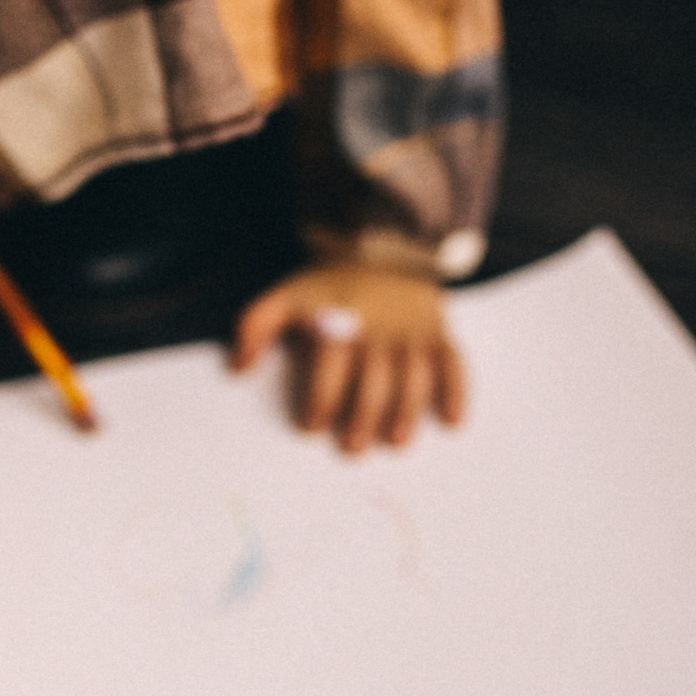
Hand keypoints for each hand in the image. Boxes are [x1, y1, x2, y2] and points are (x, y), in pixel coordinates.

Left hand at [233, 261, 466, 453]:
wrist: (379, 248)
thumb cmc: (327, 285)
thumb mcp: (284, 295)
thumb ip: (254, 326)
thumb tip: (238, 368)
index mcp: (339, 323)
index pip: (330, 367)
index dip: (319, 399)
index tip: (310, 426)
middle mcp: (378, 331)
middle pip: (374, 379)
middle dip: (362, 416)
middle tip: (351, 448)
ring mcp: (411, 333)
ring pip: (414, 376)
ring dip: (407, 411)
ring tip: (396, 441)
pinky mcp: (438, 333)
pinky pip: (454, 362)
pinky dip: (457, 391)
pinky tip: (453, 421)